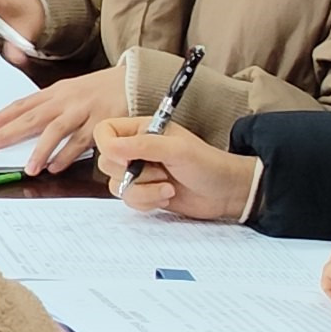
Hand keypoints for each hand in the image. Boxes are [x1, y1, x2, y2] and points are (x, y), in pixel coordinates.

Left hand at [0, 66, 120, 172]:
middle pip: (32, 117)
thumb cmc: (99, 89)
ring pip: (56, 131)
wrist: (134, 81)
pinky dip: (67, 155)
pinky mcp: (101, 123)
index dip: (2, 116)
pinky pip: (81, 142)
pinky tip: (55, 167)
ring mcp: (83, 112)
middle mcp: (66, 100)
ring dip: (40, 150)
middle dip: (8, 132)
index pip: (23, 104)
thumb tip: (24, 123)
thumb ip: (50, 106)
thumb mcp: (71, 91)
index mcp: (56, 92)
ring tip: (28, 168)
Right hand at [93, 120, 256, 220]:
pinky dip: (147, 201)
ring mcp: (139, 173)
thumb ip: (143, 146)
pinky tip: (167, 196)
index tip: (127, 158)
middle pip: (106, 162)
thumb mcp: (177, 150)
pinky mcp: (144, 192)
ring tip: (168, 186)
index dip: (108, 146)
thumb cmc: (208, 164)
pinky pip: (128, 200)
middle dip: (133, 173)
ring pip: (116, 185)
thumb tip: (111, 148)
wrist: (226, 193)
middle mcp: (135, 150)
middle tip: (160, 171)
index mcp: (140, 130)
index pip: (104, 132)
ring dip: (144, 190)